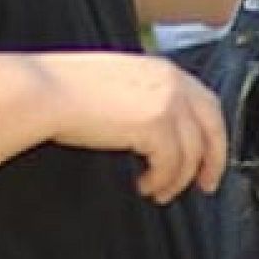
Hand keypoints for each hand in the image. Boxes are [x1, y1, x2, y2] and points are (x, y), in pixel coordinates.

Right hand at [33, 50, 225, 203]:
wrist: (45, 91)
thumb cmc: (66, 87)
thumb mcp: (117, 81)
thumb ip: (145, 95)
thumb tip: (155, 126)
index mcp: (162, 68)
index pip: (206, 102)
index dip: (211, 133)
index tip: (207, 156)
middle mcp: (171, 82)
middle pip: (211, 127)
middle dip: (213, 160)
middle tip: (205, 185)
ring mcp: (166, 103)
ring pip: (192, 152)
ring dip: (177, 179)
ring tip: (157, 191)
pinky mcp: (155, 126)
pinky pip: (172, 165)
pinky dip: (161, 181)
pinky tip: (144, 185)